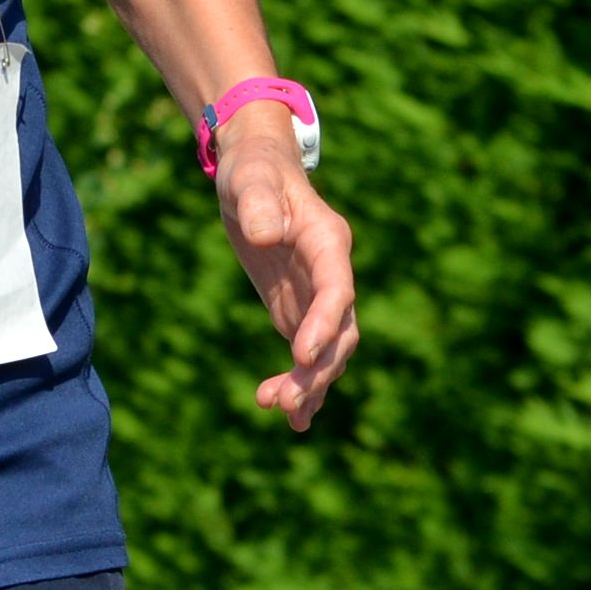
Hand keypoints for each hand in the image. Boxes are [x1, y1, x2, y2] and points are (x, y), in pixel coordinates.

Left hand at [214, 111, 356, 430]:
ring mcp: (318, 297)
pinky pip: (308, 356)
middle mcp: (332, 274)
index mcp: (328, 242)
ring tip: (277, 409)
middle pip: (339, 332)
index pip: (337, 289)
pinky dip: (304, 386)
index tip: (301, 357)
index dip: (325, 324)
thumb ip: (259, 202)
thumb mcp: (250, 177)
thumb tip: (265, 234)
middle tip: (280, 401)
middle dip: (316, 370)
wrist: (255, 171)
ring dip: (309, 385)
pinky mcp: (299, 311)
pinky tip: (294, 420)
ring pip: (328, 352)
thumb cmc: (255, 169)